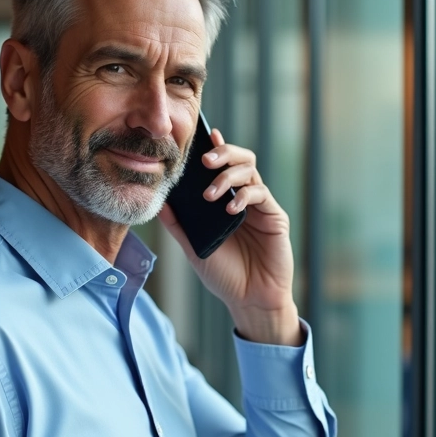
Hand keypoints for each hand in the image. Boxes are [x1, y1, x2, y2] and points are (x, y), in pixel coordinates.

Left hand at [158, 128, 301, 345]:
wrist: (250, 300)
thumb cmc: (224, 275)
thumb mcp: (193, 248)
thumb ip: (178, 224)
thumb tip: (160, 201)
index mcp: (225, 201)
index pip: (222, 167)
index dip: (215, 148)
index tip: (204, 136)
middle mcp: (244, 198)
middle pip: (241, 159)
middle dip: (224, 153)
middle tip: (205, 160)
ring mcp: (261, 206)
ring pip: (250, 171)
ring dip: (229, 175)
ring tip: (210, 193)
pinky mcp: (275, 217)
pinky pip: (261, 194)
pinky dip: (243, 196)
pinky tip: (230, 208)